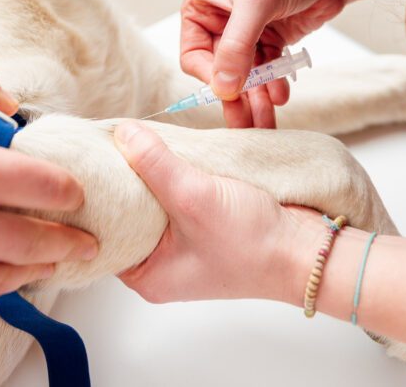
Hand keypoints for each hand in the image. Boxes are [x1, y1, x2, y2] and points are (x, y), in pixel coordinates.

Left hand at [114, 122, 315, 304]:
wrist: (311, 249)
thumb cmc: (254, 244)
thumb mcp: (193, 198)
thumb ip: (154, 164)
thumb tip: (123, 134)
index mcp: (150, 273)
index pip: (109, 232)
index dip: (103, 197)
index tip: (94, 162)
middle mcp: (167, 259)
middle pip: (136, 206)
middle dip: (134, 171)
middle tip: (119, 140)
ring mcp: (191, 237)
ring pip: (166, 190)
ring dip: (167, 160)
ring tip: (150, 133)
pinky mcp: (214, 216)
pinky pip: (193, 183)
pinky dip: (193, 161)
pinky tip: (183, 140)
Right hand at [182, 0, 405, 127]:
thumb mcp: (258, 1)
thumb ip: (237, 45)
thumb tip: (222, 86)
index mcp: (202, 6)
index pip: (195, 55)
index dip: (211, 77)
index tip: (231, 92)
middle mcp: (219, 21)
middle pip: (220, 72)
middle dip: (235, 97)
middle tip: (246, 127)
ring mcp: (246, 33)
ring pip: (244, 77)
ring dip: (256, 98)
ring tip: (267, 120)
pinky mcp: (270, 40)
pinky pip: (266, 72)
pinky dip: (272, 86)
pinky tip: (281, 96)